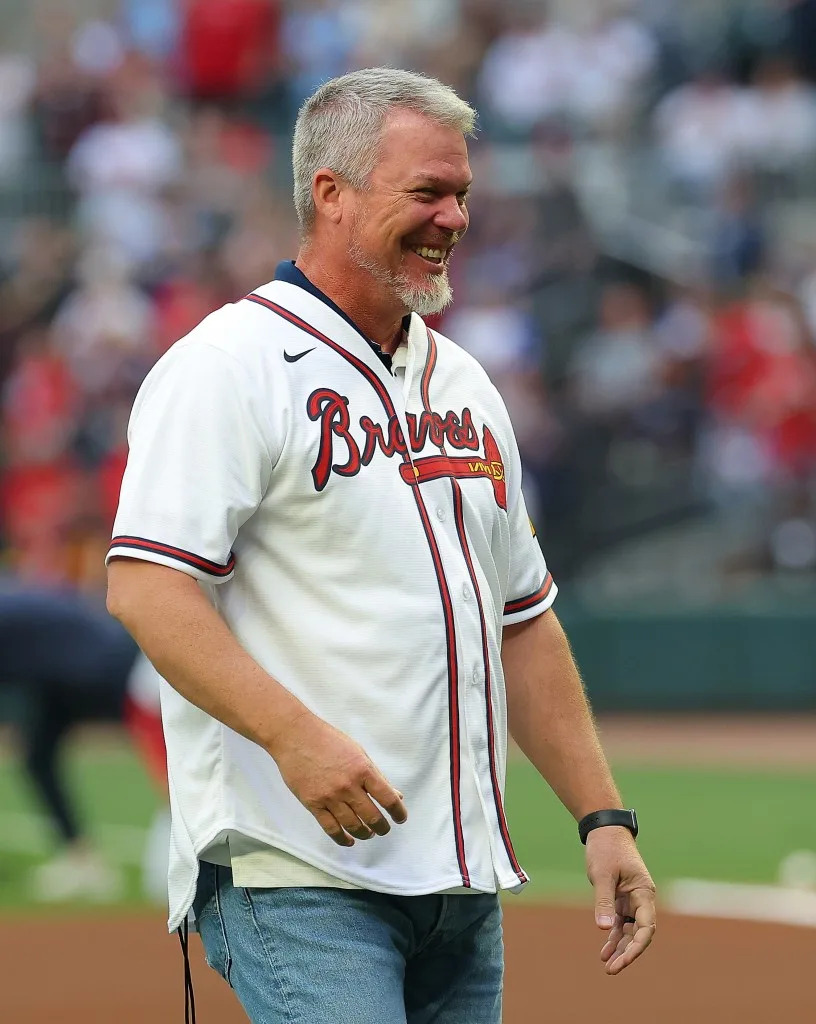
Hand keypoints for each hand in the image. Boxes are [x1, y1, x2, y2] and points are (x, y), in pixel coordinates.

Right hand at [267, 708, 407, 846]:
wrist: (296, 737)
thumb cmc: (329, 741)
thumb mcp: (358, 753)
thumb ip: (376, 775)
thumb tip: (395, 795)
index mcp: (363, 770)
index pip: (387, 798)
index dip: (398, 812)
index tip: (400, 818)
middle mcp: (348, 786)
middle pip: (372, 817)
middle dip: (382, 827)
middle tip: (383, 829)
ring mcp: (330, 796)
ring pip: (353, 826)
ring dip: (364, 834)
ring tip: (368, 834)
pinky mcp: (313, 804)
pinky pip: (331, 828)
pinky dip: (342, 839)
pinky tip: (349, 840)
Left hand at [585, 826, 655, 974]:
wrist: (604, 829)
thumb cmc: (607, 848)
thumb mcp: (603, 874)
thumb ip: (604, 901)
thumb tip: (605, 930)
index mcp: (644, 892)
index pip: (646, 926)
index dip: (637, 946)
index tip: (624, 960)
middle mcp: (641, 899)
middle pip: (639, 933)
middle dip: (627, 953)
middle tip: (612, 970)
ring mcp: (632, 900)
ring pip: (629, 931)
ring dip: (620, 948)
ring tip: (607, 966)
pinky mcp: (621, 899)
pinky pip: (620, 923)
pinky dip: (613, 936)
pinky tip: (604, 951)